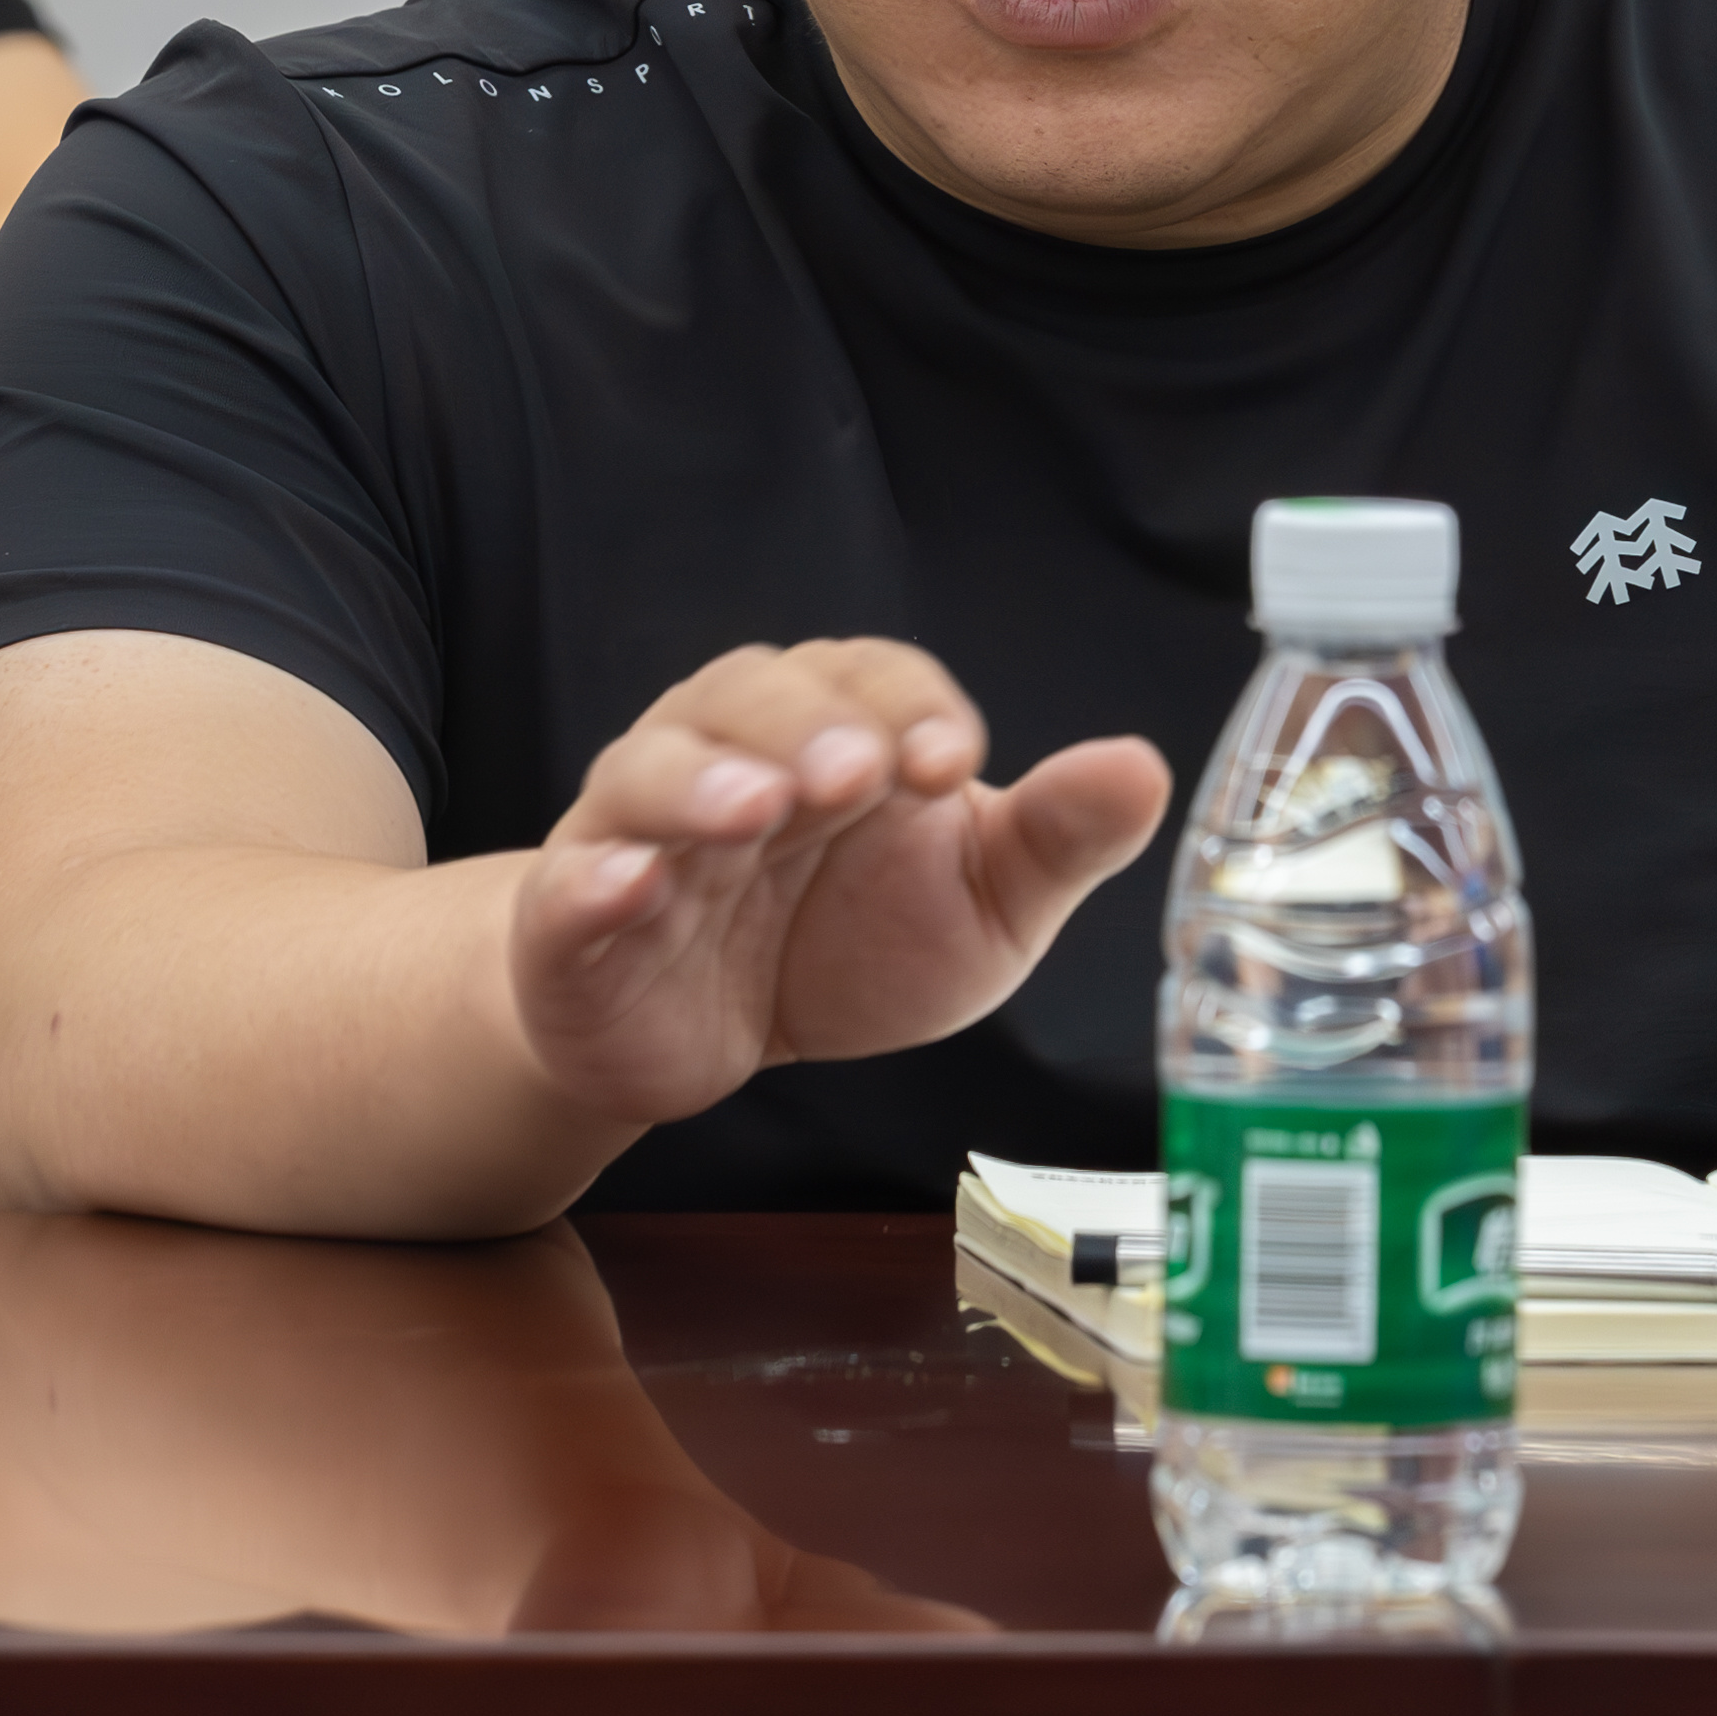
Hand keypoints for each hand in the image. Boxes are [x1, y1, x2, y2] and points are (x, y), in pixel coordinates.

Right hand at [507, 637, 1169, 1131]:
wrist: (707, 1037)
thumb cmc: (848, 942)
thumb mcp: (978, 903)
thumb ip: (1054, 838)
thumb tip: (1144, 767)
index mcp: (836, 728)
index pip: (871, 678)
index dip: (913, 707)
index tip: (960, 765)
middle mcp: (732, 752)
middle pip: (751, 694)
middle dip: (807, 724)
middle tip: (859, 775)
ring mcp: (642, 829)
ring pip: (650, 768)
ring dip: (701, 779)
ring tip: (757, 808)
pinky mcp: (573, 918)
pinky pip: (571, 883)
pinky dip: (594, 877)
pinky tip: (629, 885)